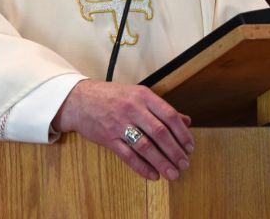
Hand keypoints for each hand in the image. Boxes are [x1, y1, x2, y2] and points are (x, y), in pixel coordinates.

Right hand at [52, 79, 193, 180]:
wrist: (80, 100)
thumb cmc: (111, 96)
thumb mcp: (138, 95)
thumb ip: (162, 108)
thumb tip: (185, 121)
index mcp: (143, 96)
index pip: (169, 115)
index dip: (182, 133)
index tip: (189, 146)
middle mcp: (132, 109)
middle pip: (160, 133)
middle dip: (175, 151)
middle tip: (184, 163)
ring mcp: (119, 124)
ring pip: (145, 146)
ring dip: (161, 162)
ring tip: (172, 173)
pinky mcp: (108, 139)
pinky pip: (128, 156)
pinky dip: (142, 167)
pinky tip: (153, 175)